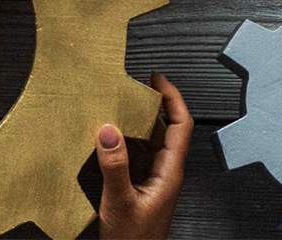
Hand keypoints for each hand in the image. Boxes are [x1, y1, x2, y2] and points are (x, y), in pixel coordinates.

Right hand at [97, 73, 193, 238]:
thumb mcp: (121, 202)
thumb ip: (114, 166)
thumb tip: (108, 130)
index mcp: (170, 172)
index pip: (180, 125)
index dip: (172, 98)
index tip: (157, 79)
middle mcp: (163, 172)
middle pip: (160, 129)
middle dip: (145, 107)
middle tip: (125, 90)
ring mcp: (149, 179)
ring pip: (143, 142)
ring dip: (129, 126)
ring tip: (110, 109)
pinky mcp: (135, 186)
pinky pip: (129, 156)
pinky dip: (117, 143)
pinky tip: (101, 139)